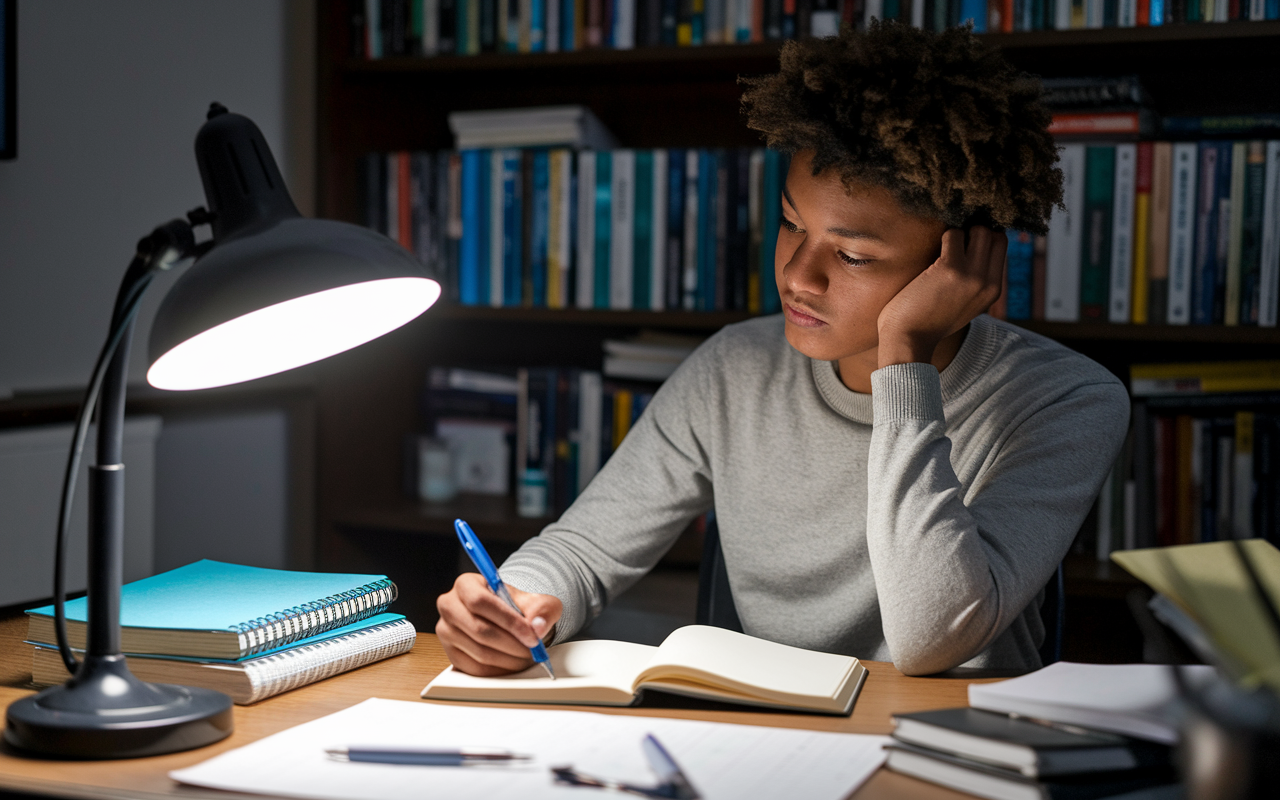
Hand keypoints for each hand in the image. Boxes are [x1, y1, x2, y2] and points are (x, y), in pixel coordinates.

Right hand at [436, 573, 562, 675]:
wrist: (506, 617)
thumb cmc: (516, 605)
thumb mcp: (535, 599)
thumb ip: (541, 609)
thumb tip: (538, 626)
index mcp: (465, 584)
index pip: (481, 602)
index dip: (508, 621)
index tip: (532, 635)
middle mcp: (449, 606)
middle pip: (479, 630)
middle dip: (512, 644)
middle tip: (534, 650)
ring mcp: (446, 632)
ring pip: (480, 653)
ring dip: (509, 659)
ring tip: (527, 657)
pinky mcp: (451, 655)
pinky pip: (476, 670)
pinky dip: (500, 670)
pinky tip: (513, 664)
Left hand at [876, 227, 1006, 367]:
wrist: (908, 342)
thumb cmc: (928, 322)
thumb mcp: (964, 306)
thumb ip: (975, 284)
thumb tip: (973, 254)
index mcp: (993, 291)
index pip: (1001, 246)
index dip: (984, 237)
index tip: (965, 240)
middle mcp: (988, 283)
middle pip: (994, 235)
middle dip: (973, 231)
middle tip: (952, 242)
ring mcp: (972, 275)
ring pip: (979, 230)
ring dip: (958, 232)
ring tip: (942, 248)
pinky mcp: (950, 269)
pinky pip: (953, 234)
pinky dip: (942, 236)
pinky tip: (929, 252)